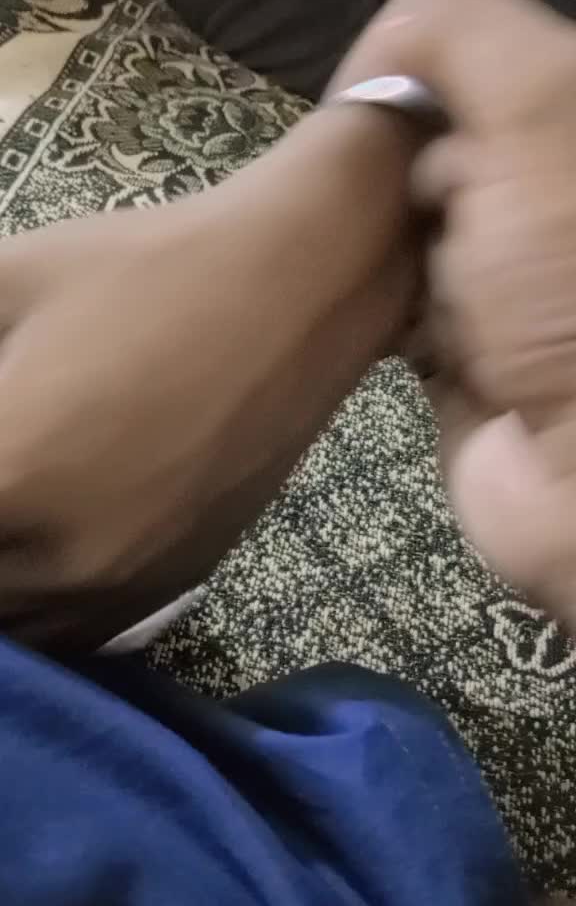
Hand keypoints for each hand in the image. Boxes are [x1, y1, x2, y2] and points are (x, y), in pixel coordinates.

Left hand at [0, 105, 414, 649]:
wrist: (297, 294)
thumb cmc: (147, 272)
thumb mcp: (7, 280)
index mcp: (6, 477)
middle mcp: (60, 559)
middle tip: (0, 477)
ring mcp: (126, 582)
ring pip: (21, 632)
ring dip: (1, 578)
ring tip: (11, 518)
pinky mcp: (178, 583)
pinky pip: (80, 633)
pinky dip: (46, 604)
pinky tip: (46, 550)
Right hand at [407, 0, 575, 624]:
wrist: (575, 484)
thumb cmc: (571, 292)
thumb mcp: (538, 117)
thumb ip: (471, 34)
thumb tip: (410, 1)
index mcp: (565, 143)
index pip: (477, 69)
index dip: (417, 72)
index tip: (372, 96)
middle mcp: (542, 213)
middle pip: (439, 155)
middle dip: (408, 175)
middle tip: (402, 201)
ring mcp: (508, 289)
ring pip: (412, 234)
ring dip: (395, 251)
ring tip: (404, 275)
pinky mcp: (463, 358)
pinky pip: (400, 312)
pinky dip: (390, 314)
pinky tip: (401, 325)